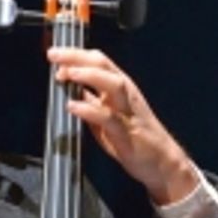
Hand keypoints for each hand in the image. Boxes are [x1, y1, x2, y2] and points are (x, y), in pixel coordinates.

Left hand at [46, 45, 199, 205]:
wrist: (163, 162)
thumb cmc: (136, 140)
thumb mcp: (109, 117)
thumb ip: (93, 104)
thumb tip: (74, 91)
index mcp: (121, 89)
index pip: (98, 62)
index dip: (76, 55)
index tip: (55, 55)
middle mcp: (126, 94)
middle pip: (103, 65)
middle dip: (77, 57)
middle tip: (54, 55)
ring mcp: (128, 112)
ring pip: (112, 84)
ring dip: (88, 75)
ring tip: (67, 73)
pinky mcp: (127, 132)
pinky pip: (108, 117)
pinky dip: (89, 110)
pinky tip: (73, 106)